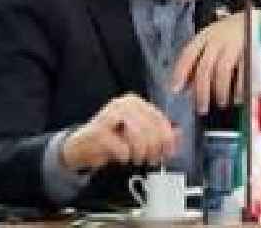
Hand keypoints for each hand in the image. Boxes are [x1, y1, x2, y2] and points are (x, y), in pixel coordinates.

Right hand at [61, 93, 178, 170]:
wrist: (81, 146)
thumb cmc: (112, 138)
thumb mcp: (138, 135)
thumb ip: (158, 134)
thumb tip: (179, 135)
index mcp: (134, 101)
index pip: (159, 118)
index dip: (167, 137)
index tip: (169, 151)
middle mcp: (122, 104)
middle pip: (150, 127)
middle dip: (154, 147)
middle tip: (152, 159)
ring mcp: (109, 115)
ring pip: (138, 135)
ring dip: (141, 152)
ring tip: (138, 158)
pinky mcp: (98, 132)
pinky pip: (122, 147)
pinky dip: (125, 156)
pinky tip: (123, 157)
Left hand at [171, 9, 260, 114]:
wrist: (259, 19)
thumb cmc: (231, 36)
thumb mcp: (213, 42)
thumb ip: (200, 62)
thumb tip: (185, 87)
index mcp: (206, 36)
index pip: (189, 53)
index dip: (180, 72)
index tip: (174, 90)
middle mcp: (218, 38)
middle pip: (205, 67)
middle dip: (201, 90)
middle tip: (202, 108)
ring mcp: (235, 42)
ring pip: (222, 69)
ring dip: (220, 90)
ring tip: (221, 103)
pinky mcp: (252, 49)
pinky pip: (243, 71)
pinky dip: (239, 86)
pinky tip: (238, 97)